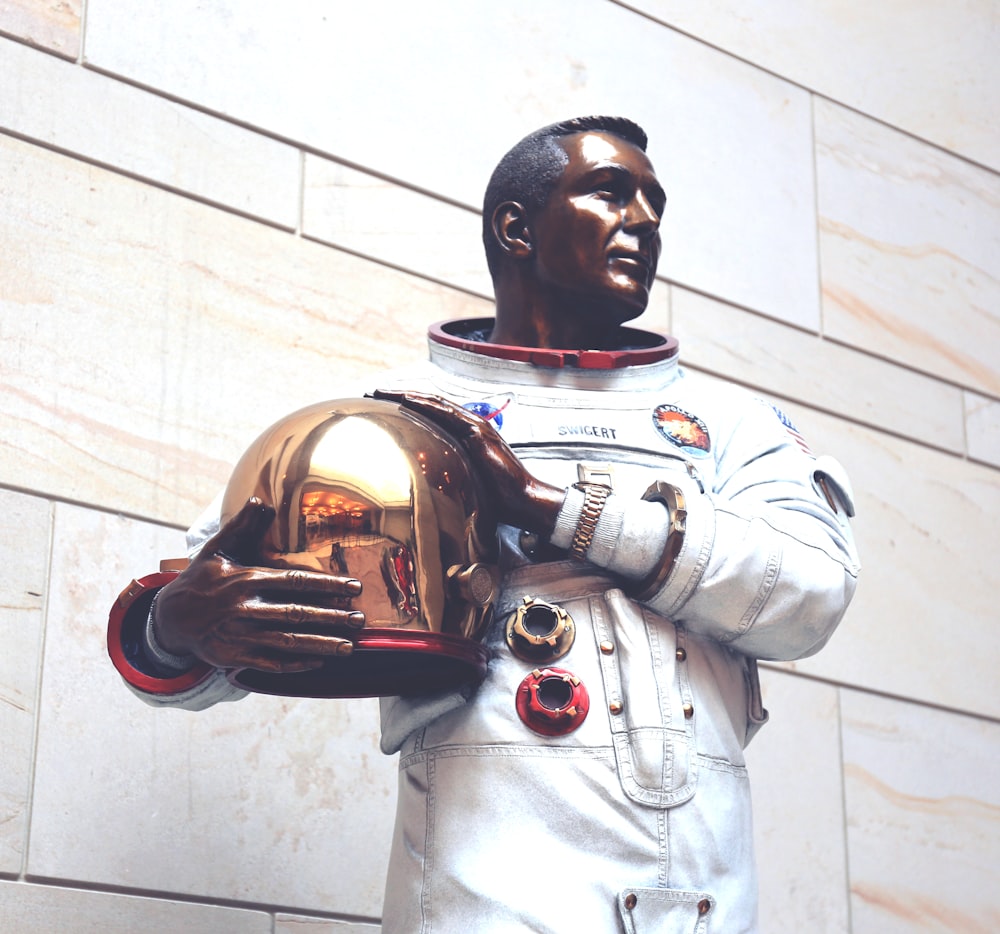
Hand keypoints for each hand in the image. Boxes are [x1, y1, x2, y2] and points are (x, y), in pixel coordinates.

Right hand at [153, 498, 364, 672]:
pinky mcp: (234, 657)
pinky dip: (295, 664)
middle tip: (361, 620)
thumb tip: (259, 499)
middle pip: (297, 615)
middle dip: (332, 618)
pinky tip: (319, 662)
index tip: (355, 588)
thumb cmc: (201, 579)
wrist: (170, 619)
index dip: (328, 585)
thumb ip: (242, 526)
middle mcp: (245, 609)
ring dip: (321, 645)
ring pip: (288, 642)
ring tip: (349, 646)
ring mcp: (240, 636)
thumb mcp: (218, 550)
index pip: (295, 582)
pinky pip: (271, 663)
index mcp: (246, 580)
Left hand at [371, 389, 564, 534]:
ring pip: (435, 403)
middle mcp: (471, 424)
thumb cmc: (499, 495)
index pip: (434, 413)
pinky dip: (425, 405)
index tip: (386, 404)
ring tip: (383, 392)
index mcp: (468, 434)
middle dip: (402, 395)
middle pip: (431, 402)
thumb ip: (452, 472)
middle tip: (376, 392)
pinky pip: (447, 413)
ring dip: (408, 395)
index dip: (410, 404)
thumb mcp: (469, 479)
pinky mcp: (478, 432)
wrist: (522, 498)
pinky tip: (407, 400)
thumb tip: (429, 481)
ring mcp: (475, 426)